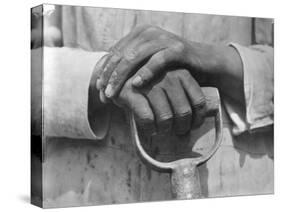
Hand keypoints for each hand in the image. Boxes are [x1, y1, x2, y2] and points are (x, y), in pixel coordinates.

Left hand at [95, 25, 243, 104]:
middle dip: (109, 76)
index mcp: (139, 34)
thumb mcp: (149, 64)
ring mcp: (163, 39)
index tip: (99, 90)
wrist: (205, 63)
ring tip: (113, 94)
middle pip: (121, 55)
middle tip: (103, 95)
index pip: (115, 53)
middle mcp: (149, 33)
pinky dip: (145, 72)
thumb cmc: (173, 68)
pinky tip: (136, 84)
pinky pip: (158, 60)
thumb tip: (108, 80)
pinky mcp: (177, 48)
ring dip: (121, 77)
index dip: (105, 71)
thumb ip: (131, 66)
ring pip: (134, 57)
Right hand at [113, 69, 206, 134]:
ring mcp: (151, 82)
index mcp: (182, 73)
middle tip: (176, 132)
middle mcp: (168, 75)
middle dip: (181, 128)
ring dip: (164, 129)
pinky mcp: (133, 91)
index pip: (199, 101)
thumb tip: (210, 112)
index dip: (198, 119)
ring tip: (161, 130)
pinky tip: (149, 128)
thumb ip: (186, 93)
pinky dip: (150, 128)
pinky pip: (147, 118)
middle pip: (184, 112)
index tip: (191, 127)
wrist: (118, 75)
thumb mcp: (171, 82)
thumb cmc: (150, 83)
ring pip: (166, 117)